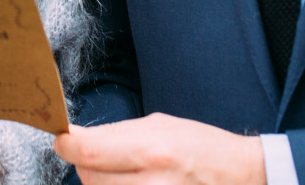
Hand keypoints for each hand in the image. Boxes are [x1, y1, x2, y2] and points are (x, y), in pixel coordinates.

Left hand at [54, 114, 265, 184]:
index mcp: (152, 151)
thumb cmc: (202, 148)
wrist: (241, 177)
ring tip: (123, 172)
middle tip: (102, 155)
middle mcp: (152, 183)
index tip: (63, 139)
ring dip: (100, 182)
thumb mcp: (160, 125)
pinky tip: (129, 182)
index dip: (66, 144)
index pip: (87, 151)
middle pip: (88, 177)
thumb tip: (75, 137)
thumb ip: (115, 134)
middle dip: (86, 163)